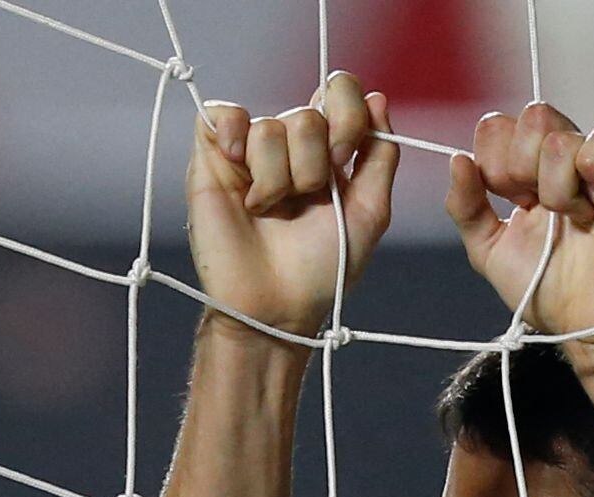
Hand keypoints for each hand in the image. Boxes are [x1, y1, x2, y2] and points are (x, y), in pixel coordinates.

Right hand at [187, 71, 398, 339]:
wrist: (274, 306)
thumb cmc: (322, 270)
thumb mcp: (370, 213)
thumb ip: (380, 155)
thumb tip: (377, 98)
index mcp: (328, 151)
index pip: (340, 92)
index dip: (346, 115)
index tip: (343, 159)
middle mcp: (290, 144)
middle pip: (308, 114)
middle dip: (313, 164)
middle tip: (304, 200)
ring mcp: (250, 148)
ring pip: (270, 126)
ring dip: (278, 177)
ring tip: (269, 210)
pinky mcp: (213, 155)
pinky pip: (226, 115)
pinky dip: (234, 137)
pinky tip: (239, 173)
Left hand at [447, 102, 593, 358]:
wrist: (583, 322)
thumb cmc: (541, 289)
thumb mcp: (487, 250)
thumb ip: (464, 206)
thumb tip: (457, 159)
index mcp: (524, 169)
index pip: (498, 125)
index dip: (494, 160)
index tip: (510, 202)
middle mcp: (559, 159)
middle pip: (532, 116)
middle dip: (522, 167)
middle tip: (537, 207)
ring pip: (561, 135)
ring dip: (557, 186)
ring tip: (573, 218)